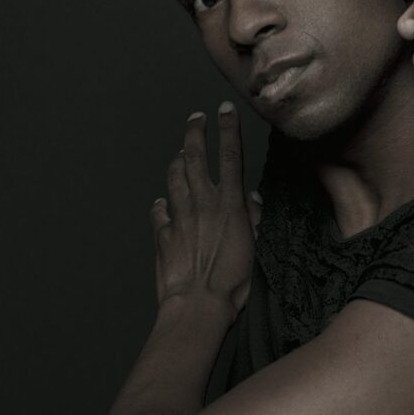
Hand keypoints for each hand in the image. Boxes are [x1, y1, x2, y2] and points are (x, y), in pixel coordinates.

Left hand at [149, 102, 264, 317]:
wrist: (198, 304)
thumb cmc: (233, 282)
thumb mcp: (254, 248)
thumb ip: (253, 219)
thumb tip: (254, 199)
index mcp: (229, 205)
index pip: (230, 156)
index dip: (227, 129)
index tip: (224, 110)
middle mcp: (202, 204)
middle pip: (196, 158)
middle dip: (195, 133)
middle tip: (195, 119)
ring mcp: (179, 217)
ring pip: (174, 178)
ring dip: (178, 162)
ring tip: (182, 154)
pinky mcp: (162, 235)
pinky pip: (159, 212)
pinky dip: (161, 204)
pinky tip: (162, 202)